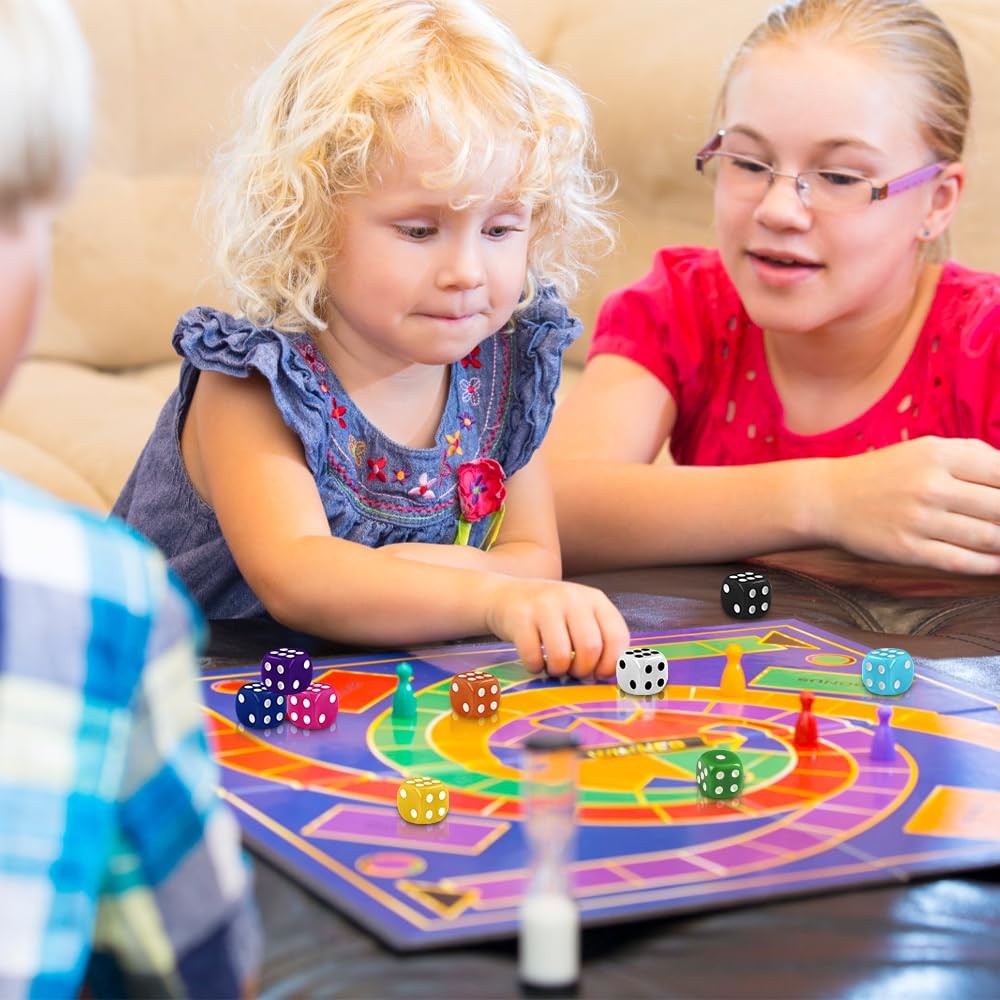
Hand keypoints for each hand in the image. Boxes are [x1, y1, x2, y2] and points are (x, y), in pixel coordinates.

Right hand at [483, 578, 629, 679]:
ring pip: (562, 655)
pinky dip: (535, 667)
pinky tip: (535, 660)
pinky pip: (533, 656)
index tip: (600, 674)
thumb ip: (598, 638)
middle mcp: (572, 597)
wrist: (506, 595)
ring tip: (554, 666)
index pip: (617, 636)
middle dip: (583, 670)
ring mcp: (544, 605)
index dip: (612, 664)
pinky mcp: (520, 616)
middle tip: (574, 671)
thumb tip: (612, 677)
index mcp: (595, 599)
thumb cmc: (550, 614)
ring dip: (559, 671)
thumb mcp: (579, 616)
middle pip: (590, 648)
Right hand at [821, 436, 999, 573]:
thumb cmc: (885, 473)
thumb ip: (973, 457)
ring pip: (989, 537)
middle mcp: (930, 485)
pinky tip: (996, 562)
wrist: (829, 498)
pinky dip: (988, 565)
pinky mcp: (907, 549)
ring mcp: (919, 519)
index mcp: (939, 454)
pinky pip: (961, 561)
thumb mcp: (926, 450)